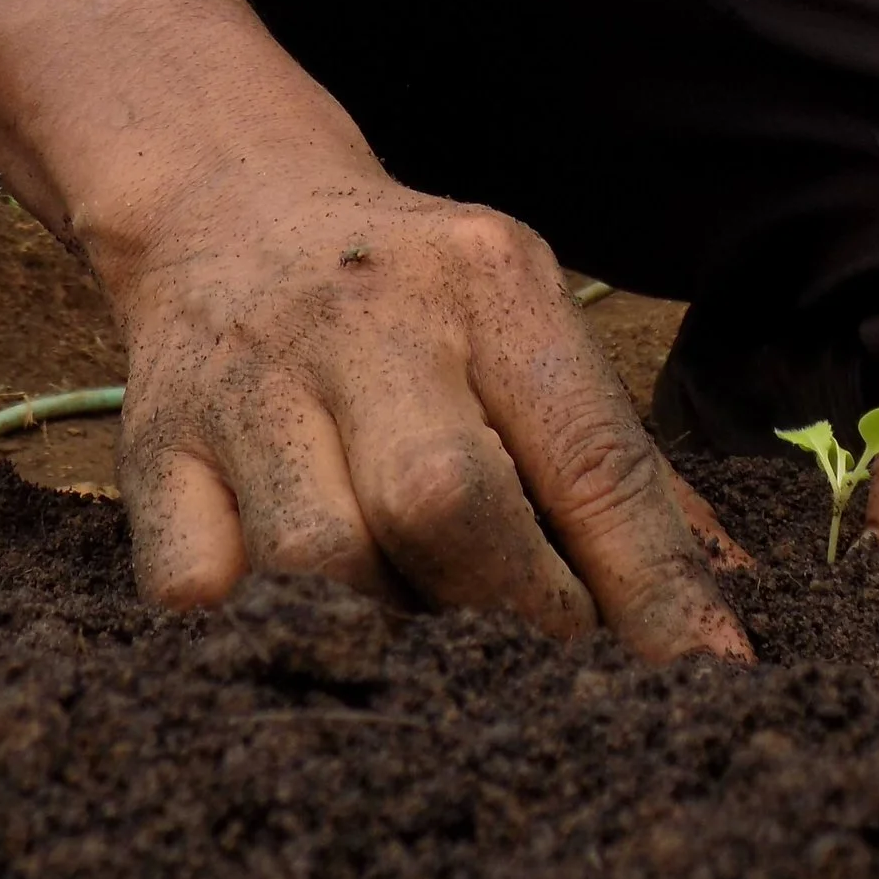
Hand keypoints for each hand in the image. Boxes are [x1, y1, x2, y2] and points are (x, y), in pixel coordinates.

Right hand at [0, 0, 749, 663]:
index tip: (704, 672)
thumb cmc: (413, 294)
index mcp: (489, 284)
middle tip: (550, 661)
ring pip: (325, 559)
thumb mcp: (526, 321)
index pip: (589, 454)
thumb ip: (615, 458)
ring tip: (428, 626)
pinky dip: (265, 628)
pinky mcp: (155, 448)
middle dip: (519, 611)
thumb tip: (724, 598)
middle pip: (447, 501)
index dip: (652, 585)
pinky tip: (309, 616)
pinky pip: (204, 590)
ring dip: (396, 624)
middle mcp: (368, 322)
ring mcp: (251, 386)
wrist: (229, 205)